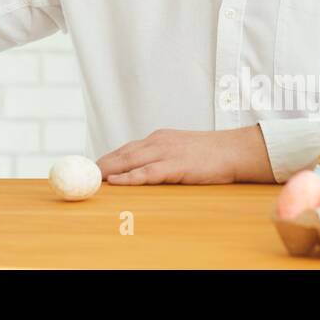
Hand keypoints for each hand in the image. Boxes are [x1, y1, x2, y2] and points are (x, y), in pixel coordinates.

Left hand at [96, 126, 273, 184]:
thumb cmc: (210, 153)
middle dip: (102, 164)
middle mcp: (158, 141)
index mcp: (159, 138)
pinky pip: (147, 172)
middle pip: (123, 153)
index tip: (93, 167)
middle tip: (84, 174)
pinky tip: (116, 182)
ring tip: (92, 178)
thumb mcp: (181, 149)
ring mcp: (166, 152)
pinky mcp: (175, 165)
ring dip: (109, 170)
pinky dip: (129, 177)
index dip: (109, 158)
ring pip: (130, 161)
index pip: (127, 148)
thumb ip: (162, 156)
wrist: (234, 150)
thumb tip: (144, 169)